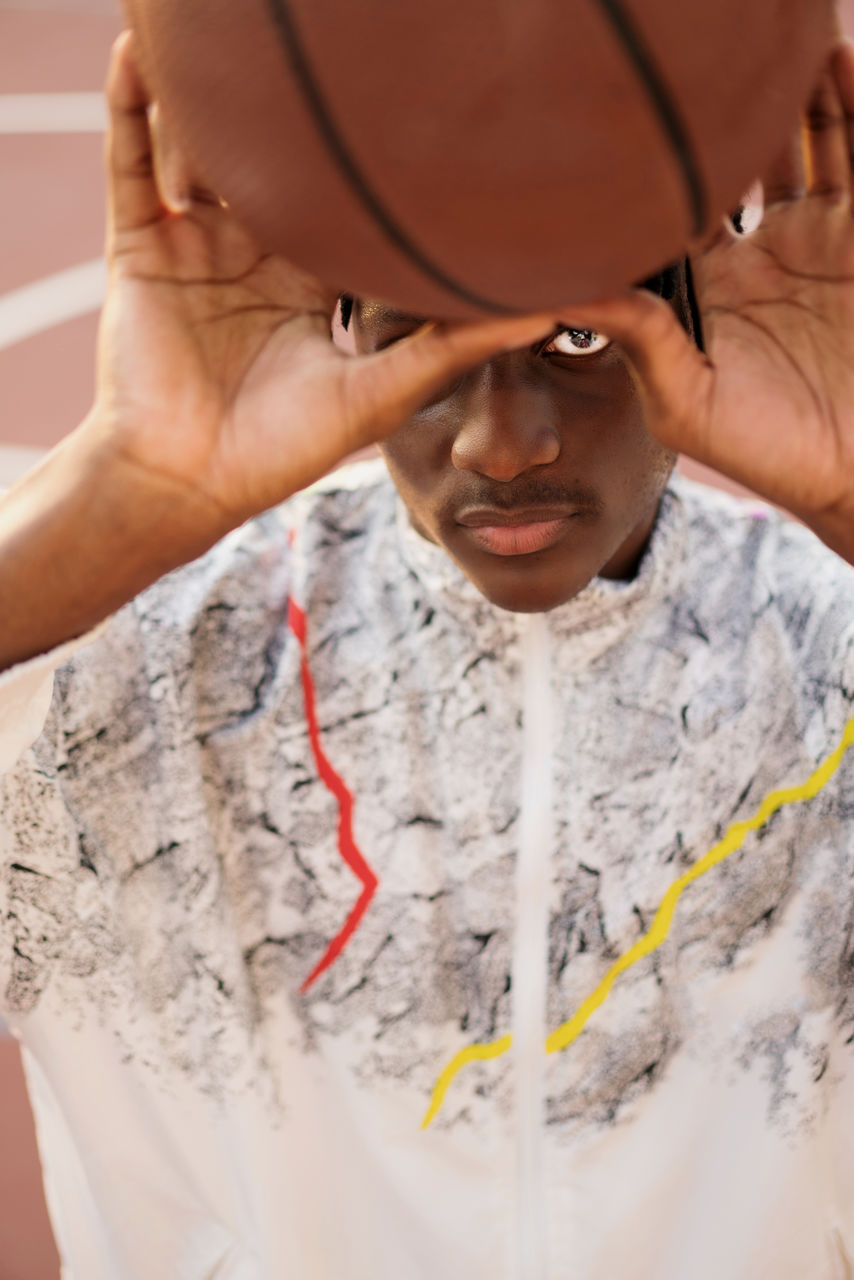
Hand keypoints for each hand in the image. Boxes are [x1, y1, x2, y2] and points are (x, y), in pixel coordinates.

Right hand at [93, 33, 560, 537]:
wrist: (188, 484)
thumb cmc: (283, 451)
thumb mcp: (380, 393)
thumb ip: (453, 348)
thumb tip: (546, 313)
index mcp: (313, 278)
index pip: (348, 199)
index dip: (384, 154)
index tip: (432, 105)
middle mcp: (256, 250)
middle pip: (275, 157)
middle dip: (294, 108)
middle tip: (338, 48)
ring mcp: (195, 242)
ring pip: (206, 147)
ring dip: (218, 98)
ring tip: (244, 38)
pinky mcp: (140, 247)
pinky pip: (129, 162)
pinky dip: (131, 109)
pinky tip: (138, 51)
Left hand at [558, 40, 853, 564]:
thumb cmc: (765, 452)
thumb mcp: (684, 402)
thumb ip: (634, 337)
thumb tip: (560, 286)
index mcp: (701, 285)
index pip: (668, 205)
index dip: (651, 163)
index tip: (617, 114)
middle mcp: (755, 251)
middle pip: (734, 157)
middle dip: (722, 109)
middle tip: (698, 51)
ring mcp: (814, 237)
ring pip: (800, 139)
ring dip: (787, 90)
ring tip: (771, 39)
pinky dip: (849, 105)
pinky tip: (835, 58)